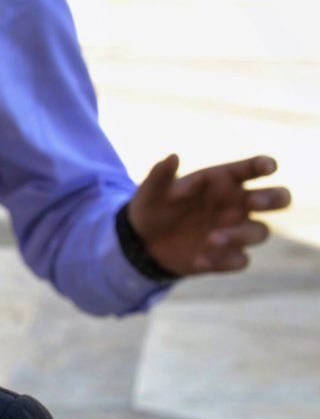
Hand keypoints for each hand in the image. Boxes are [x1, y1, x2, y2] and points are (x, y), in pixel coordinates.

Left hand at [127, 153, 291, 276]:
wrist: (141, 243)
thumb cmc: (154, 207)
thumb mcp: (151, 191)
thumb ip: (161, 175)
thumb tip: (171, 157)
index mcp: (225, 180)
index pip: (255, 167)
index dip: (266, 165)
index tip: (267, 168)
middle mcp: (238, 204)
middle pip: (278, 198)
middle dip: (273, 199)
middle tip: (254, 201)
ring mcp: (236, 231)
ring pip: (260, 232)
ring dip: (240, 235)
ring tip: (211, 238)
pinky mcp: (226, 256)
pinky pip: (239, 260)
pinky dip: (223, 260)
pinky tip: (199, 259)